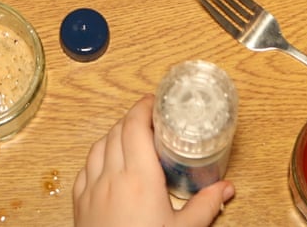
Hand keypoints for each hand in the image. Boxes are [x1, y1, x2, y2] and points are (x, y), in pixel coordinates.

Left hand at [73, 95, 233, 226]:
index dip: (143, 107)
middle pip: (116, 131)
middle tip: (151, 120)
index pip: (134, 125)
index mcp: (139, 178)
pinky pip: (85, 169)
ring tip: (131, 139)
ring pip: (98, 146)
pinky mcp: (79, 205)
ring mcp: (91, 191)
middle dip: (132, 119)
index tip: (155, 102)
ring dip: (114, 136)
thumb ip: (205, 206)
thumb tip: (227, 189)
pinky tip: (108, 166)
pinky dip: (97, 158)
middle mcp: (112, 178)